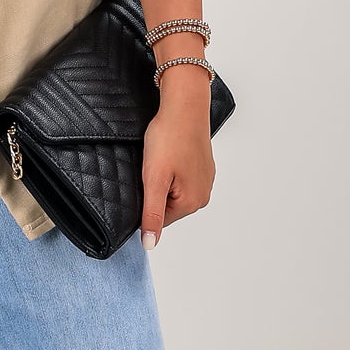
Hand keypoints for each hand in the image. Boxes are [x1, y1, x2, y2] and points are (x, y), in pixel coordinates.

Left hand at [139, 78, 214, 248]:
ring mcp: (205, 179)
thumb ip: (152, 214)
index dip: (145, 201)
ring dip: (162, 178)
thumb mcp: (154, 179)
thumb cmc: (169, 138)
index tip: (144, 180)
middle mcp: (203, 195)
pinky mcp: (202, 165)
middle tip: (152, 166)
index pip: (158, 219)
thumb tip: (150, 244)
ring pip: (172, 190)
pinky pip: (180, 177)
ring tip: (161, 158)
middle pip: (166, 206)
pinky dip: (170, 168)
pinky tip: (168, 152)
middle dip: (154, 189)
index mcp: (192, 202)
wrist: (184, 105)